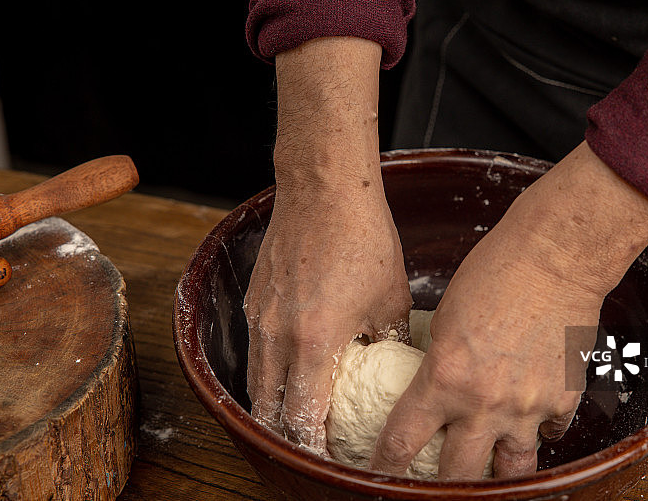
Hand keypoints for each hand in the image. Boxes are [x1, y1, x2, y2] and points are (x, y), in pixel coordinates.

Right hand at [245, 176, 410, 451]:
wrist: (324, 190)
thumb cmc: (363, 240)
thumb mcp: (389, 300)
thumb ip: (386, 342)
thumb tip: (394, 366)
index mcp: (314, 343)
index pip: (303, 416)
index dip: (313, 446)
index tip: (327, 458)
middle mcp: (276, 336)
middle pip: (268, 408)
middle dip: (284, 435)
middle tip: (307, 447)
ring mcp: (259, 316)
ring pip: (256, 380)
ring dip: (273, 405)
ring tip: (295, 418)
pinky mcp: (254, 298)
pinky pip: (254, 348)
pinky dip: (267, 370)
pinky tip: (288, 367)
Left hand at [371, 143, 647, 478]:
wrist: (554, 259)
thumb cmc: (493, 273)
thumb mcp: (444, 318)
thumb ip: (440, 364)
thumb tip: (436, 386)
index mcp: (444, 378)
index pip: (402, 442)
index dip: (385, 467)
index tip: (378, 477)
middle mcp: (484, 403)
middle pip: (457, 476)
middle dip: (439, 491)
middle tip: (432, 492)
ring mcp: (527, 407)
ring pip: (511, 472)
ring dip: (497, 478)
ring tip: (487, 481)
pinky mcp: (562, 399)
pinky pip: (549, 435)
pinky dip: (538, 434)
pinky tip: (531, 427)